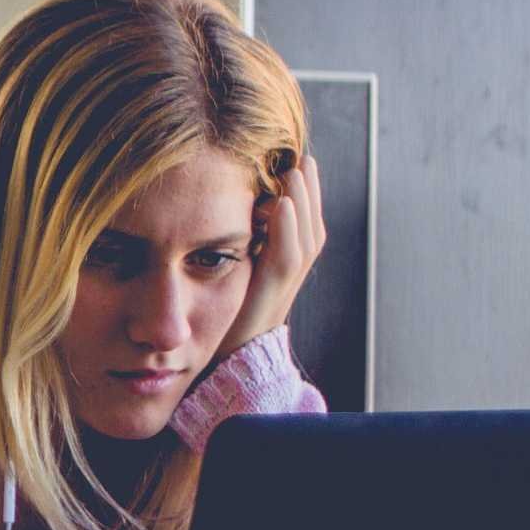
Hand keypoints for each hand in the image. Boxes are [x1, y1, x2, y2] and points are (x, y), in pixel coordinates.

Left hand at [216, 154, 326, 360]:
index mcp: (278, 272)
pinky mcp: (270, 298)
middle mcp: (287, 279)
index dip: (301, 199)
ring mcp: (283, 289)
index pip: (299, 229)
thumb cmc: (218, 325)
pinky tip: (283, 204)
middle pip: (310, 227)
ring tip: (296, 169)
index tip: (293, 167)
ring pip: (305, 238)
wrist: (224, 370)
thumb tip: (228, 216)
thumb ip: (233, 252)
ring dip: (304, 202)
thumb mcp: (227, 280)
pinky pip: (286, 260)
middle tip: (302, 159)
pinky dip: (287, 230)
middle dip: (309, 193)